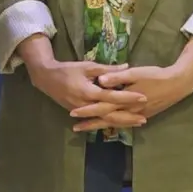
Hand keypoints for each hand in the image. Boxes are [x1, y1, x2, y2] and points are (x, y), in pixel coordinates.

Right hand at [27, 59, 148, 129]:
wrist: (47, 79)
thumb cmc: (68, 70)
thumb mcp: (88, 66)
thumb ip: (107, 70)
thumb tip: (126, 66)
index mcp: (89, 92)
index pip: (113, 97)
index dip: (128, 97)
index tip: (143, 97)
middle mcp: (87, 106)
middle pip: (111, 115)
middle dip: (128, 117)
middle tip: (145, 118)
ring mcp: (84, 112)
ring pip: (105, 120)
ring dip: (122, 122)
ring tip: (137, 122)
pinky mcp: (82, 114)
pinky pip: (98, 121)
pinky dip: (110, 122)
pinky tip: (122, 124)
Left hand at [70, 39, 192, 131]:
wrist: (177, 84)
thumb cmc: (155, 76)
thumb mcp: (135, 73)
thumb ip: (117, 78)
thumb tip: (100, 80)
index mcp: (125, 100)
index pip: (102, 108)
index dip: (87, 111)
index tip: (73, 114)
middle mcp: (129, 111)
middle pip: (106, 119)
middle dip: (90, 123)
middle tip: (75, 127)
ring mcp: (137, 115)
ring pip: (115, 123)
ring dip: (100, 126)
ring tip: (87, 128)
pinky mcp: (143, 114)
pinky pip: (124, 123)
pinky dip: (115, 125)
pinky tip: (110, 126)